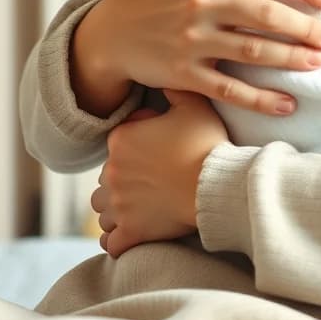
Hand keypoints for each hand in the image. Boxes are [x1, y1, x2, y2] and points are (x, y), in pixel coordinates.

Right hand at [71, 0, 320, 117]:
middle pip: (267, 15)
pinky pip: (229, 89)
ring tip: (319, 63)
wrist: (112, 32)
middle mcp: (203, 2)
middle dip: (307, 27)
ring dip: (291, 59)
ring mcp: (192, 40)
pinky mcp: (183, 74)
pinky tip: (287, 104)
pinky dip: (260, 99)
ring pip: (253, 52)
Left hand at [92, 93, 227, 257]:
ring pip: (103, 209)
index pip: (117, 142)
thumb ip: (175, 87)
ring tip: (139, 207)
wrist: (218, 185)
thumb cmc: (206, 144)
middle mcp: (112, 172)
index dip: (136, 144)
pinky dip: (117, 240)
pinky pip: (111, 242)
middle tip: (152, 179)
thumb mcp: (193, 105)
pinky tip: (129, 235)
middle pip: (107, 176)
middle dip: (123, 178)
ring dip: (116, 209)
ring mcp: (119, 205)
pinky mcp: (130, 232)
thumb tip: (165, 77)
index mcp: (121, 140)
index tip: (157, 149)